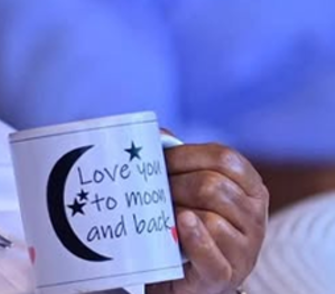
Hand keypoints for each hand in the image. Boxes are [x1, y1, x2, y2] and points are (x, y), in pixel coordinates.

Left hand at [147, 143, 268, 293]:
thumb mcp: (188, 189)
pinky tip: (180, 227)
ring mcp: (245, 248)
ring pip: (210, 218)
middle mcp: (255, 217)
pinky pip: (211, 252)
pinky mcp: (227, 275)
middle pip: (213, 187)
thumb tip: (156, 134)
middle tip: (155, 193)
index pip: (225, 158)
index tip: (160, 161)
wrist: (184, 276)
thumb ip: (177, 160)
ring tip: (162, 217)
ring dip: (177, 214)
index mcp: (250, 188)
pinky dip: (194, 238)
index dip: (186, 155)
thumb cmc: (184, 225)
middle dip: (175, 186)